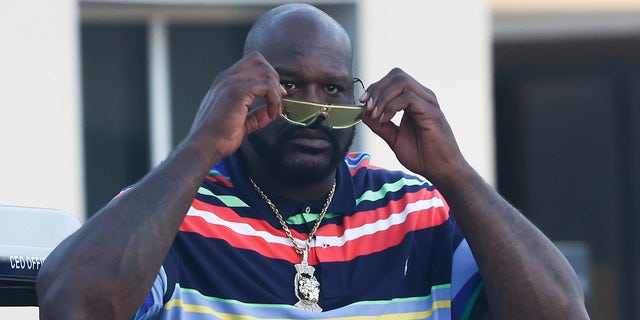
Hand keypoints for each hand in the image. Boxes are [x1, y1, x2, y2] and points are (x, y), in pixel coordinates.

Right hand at [187, 51, 285, 160]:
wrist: (203, 146)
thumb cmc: (217, 137)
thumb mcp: (241, 122)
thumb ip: (256, 115)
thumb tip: (270, 112)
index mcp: (225, 82)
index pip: (251, 63)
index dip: (267, 76)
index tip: (276, 95)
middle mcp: (226, 78)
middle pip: (259, 60)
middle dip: (274, 79)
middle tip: (278, 100)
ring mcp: (230, 82)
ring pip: (265, 72)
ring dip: (276, 91)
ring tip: (274, 110)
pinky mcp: (236, 92)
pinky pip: (266, 85)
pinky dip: (274, 99)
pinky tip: (271, 113)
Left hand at [361, 68, 468, 182]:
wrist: (439, 170)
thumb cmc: (421, 155)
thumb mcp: (393, 137)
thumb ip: (379, 124)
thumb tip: (362, 112)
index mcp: (414, 100)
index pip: (393, 79)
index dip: (375, 87)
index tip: (362, 103)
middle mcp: (422, 96)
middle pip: (396, 75)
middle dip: (377, 88)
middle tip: (367, 106)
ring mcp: (428, 102)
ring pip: (402, 82)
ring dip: (383, 97)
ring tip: (376, 115)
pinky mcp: (432, 112)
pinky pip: (409, 98)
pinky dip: (391, 107)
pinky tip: (385, 119)